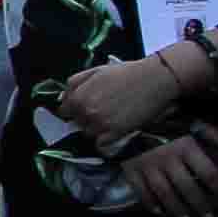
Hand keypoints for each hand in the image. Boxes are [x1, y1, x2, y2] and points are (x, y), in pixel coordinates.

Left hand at [61, 53, 192, 145]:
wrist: (154, 79)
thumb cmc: (126, 73)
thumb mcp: (95, 71)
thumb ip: (75, 84)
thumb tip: (63, 98)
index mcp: (78, 97)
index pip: (65, 112)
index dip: (74, 111)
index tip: (83, 110)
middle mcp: (86, 112)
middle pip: (77, 123)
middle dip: (85, 119)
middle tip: (101, 113)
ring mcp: (100, 123)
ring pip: (88, 134)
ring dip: (95, 130)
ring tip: (110, 120)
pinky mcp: (116, 132)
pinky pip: (101, 144)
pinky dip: (104, 141)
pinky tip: (112, 132)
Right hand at [122, 131, 217, 216]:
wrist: (127, 119)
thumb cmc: (166, 123)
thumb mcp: (192, 125)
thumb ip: (212, 135)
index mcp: (186, 146)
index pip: (208, 173)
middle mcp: (167, 158)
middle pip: (187, 187)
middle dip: (200, 205)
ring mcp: (147, 165)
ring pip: (164, 193)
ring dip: (177, 209)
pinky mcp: (130, 169)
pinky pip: (141, 191)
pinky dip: (150, 204)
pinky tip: (159, 212)